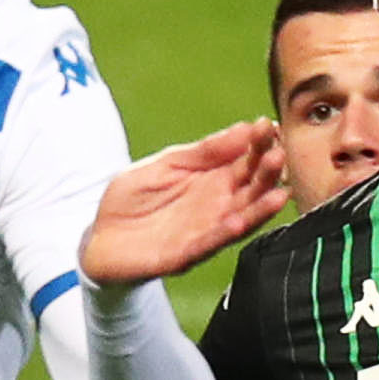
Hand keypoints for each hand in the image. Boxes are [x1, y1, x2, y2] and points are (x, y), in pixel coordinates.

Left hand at [77, 119, 288, 286]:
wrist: (99, 237)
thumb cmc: (133, 198)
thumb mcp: (166, 164)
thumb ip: (202, 151)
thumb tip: (243, 128)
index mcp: (213, 179)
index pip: (245, 159)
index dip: (258, 144)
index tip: (269, 126)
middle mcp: (217, 205)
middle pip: (251, 188)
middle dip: (267, 172)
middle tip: (278, 154)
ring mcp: (205, 230)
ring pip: (241, 219)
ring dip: (260, 207)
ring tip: (278, 192)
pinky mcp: (186, 254)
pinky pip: (209, 243)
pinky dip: (225, 233)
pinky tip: (239, 221)